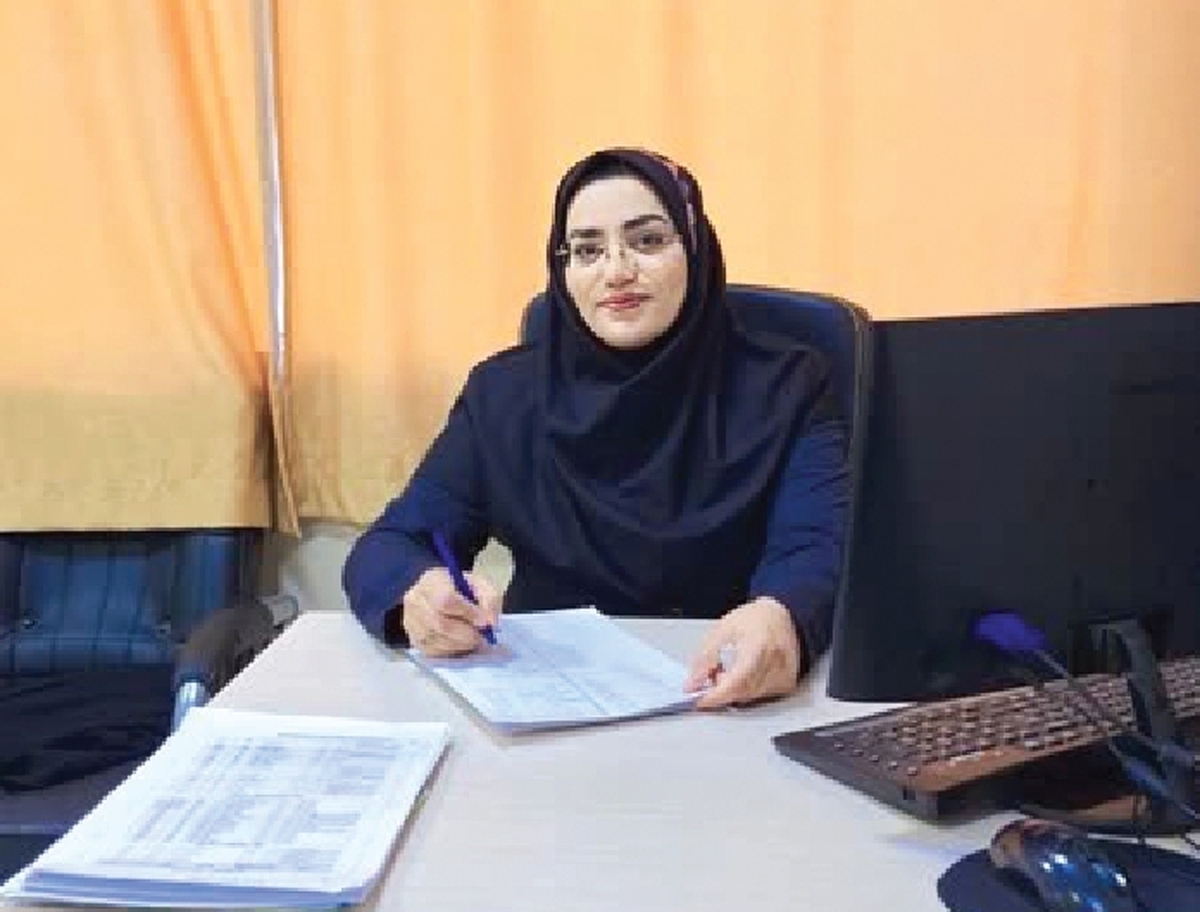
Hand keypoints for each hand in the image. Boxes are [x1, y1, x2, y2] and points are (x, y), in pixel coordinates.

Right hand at [401, 567, 500, 656]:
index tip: (485, 622)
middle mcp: (415, 600)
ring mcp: (411, 621)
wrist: (437, 594)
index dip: (468, 614)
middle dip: (466, 634)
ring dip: (460, 644)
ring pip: (436, 640)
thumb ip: (489, 598)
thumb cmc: (460, 588)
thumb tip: (491, 623)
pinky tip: (460, 644)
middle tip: (481, 636)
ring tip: (472, 639)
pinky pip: (433, 651)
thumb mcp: (479, 584)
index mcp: (432, 580)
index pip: (446, 600)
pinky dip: (451, 651)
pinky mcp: (413, 639)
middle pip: (440, 623)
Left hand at [684, 597, 801, 708]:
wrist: (783, 616)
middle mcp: (776, 662)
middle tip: (711, 677)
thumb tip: (692, 684)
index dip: (717, 695)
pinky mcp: (787, 685)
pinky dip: (746, 690)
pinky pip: (760, 697)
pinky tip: (744, 674)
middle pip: (742, 692)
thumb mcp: (722, 630)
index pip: (737, 680)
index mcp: (759, 645)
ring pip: (750, 697)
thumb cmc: (754, 619)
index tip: (700, 701)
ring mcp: (784, 675)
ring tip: (729, 670)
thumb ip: (705, 658)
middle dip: (721, 691)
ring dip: (733, 691)